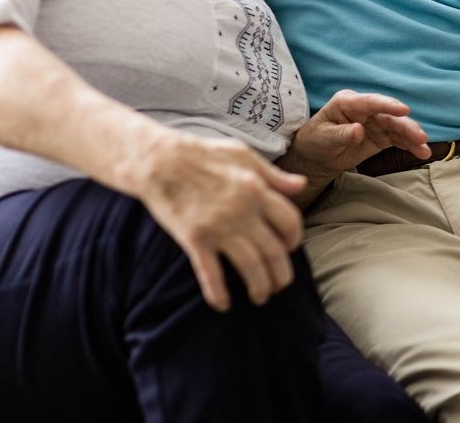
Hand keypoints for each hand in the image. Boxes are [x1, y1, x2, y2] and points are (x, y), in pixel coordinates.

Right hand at [133, 132, 306, 311]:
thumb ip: (274, 175)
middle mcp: (243, 211)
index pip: (290, 222)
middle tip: (280, 285)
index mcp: (257, 190)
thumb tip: (301, 185)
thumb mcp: (244, 156)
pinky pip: (211, 274)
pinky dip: (218, 293)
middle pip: (274, 251)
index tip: (290, 249)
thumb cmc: (203, 154)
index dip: (294, 239)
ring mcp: (218, 227)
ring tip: (261, 296)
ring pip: (250, 266)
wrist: (158, 160)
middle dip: (281, 274)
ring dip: (259, 287)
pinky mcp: (194, 239)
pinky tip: (223, 305)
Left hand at [282, 89, 428, 185]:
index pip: (371, 102)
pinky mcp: (381, 136)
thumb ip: (341, 134)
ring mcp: (375, 122)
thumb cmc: (315, 140)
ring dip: (412, 136)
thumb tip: (359, 130)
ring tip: (424, 148)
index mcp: (349, 103)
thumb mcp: (323, 138)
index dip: (388, 105)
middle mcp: (366, 110)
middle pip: (390, 116)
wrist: (316, 156)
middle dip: (406, 126)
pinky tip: (421, 152)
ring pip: (398, 127)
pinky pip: (398, 139)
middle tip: (420, 137)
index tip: (404, 110)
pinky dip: (409, 145)